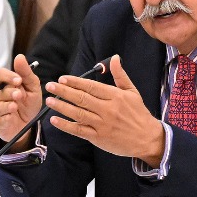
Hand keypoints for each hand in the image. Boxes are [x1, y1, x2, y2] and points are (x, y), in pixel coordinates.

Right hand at [0, 54, 43, 145]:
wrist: (29, 125)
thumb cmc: (28, 104)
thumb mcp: (33, 88)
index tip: (19, 80)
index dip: (8, 76)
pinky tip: (12, 114)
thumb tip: (19, 56)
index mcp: (5, 82)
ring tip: (16, 106)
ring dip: (8, 103)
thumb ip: (26, 73)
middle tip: (19, 95)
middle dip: (9, 91)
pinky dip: (7, 114)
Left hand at [45, 54, 164, 164]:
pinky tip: (55, 120)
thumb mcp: (132, 92)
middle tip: (50, 86)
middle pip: (81, 98)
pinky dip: (66, 125)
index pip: (91, 86)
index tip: (62, 78)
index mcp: (115, 96)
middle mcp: (108, 109)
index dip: (75, 82)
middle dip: (63, 91)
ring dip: (61, 106)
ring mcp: (102, 124)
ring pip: (78, 113)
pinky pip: (79, 130)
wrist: (147, 138)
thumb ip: (120, 75)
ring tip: (49, 100)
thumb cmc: (138, 114)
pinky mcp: (98, 138)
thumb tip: (115, 58)